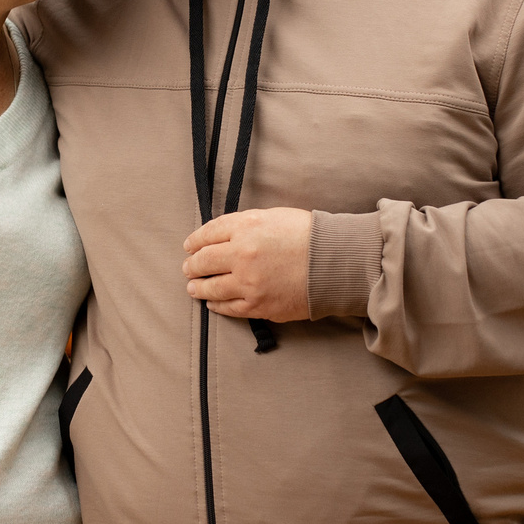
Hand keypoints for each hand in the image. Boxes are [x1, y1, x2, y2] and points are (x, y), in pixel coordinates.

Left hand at [183, 208, 313, 322]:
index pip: (208, 234)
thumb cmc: (309, 235)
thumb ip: (245, 224)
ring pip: (211, 287)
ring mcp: (248, 283)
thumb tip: (222, 236)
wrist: (335, 263)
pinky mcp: (258, 305)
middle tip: (188, 268)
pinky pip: (228, 307)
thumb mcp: (273, 216)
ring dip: (198, 287)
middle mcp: (242, 254)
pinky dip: (216, 304)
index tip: (189, 246)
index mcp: (246, 227)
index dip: (195, 241)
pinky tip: (212, 302)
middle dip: (192, 265)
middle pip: (204, 261)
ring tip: (192, 287)